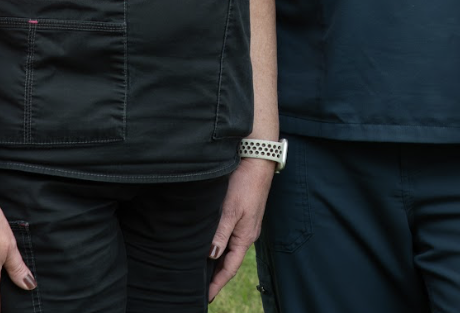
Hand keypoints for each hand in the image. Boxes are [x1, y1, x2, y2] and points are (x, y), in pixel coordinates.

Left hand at [208, 158, 274, 301]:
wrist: (257, 163)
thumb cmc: (245, 185)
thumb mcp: (230, 210)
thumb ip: (220, 234)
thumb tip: (212, 256)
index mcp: (245, 237)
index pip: (230, 268)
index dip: (218, 283)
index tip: (206, 296)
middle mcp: (246, 235)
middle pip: (230, 262)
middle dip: (217, 277)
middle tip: (202, 289)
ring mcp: (245, 226)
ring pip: (230, 251)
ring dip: (218, 263)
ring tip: (203, 273)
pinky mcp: (242, 217)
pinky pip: (230, 239)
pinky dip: (220, 248)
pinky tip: (211, 248)